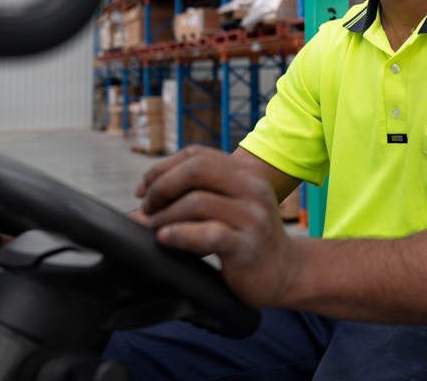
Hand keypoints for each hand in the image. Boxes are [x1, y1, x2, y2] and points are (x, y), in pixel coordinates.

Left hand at [137, 146, 300, 307]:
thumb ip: (197, 195)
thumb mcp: (229, 208)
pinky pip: (207, 234)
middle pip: (196, 169)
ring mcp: (253, 216)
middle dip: (162, 187)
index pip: (197, 154)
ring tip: (156, 228)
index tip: (144, 189)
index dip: (163, 168)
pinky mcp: (247, 246)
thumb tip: (140, 201)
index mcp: (247, 173)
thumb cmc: (249, 239)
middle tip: (148, 208)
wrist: (286, 273)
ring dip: (165, 215)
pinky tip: (166, 240)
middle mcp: (253, 188)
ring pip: (197, 201)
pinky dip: (179, 235)